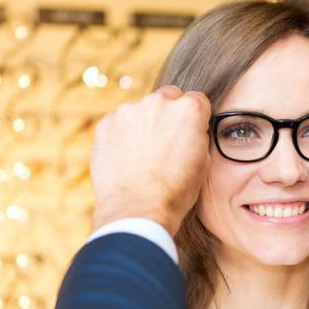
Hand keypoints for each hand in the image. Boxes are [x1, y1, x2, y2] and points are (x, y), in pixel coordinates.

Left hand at [90, 85, 211, 235]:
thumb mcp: (203, 163)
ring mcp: (129, 111)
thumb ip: (197, 136)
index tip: (190, 133)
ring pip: (142, 110)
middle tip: (166, 144)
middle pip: (169, 98)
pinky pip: (119, 123)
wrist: (137, 210)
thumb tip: (190, 131)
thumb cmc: (175, 192)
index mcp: (188, 110)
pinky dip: (123, 135)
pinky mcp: (106, 123)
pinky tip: (127, 159)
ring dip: (144, 125)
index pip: (197, 100)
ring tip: (143, 156)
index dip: (195, 119)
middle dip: (169, 115)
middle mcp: (158, 102)